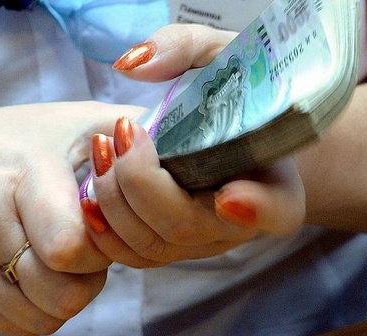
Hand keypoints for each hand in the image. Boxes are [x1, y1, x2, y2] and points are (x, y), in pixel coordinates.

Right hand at [0, 101, 141, 335]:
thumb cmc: (16, 141)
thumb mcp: (74, 120)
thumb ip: (131, 129)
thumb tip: (188, 137)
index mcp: (23, 180)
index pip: (71, 249)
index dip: (104, 246)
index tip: (103, 224)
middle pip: (64, 294)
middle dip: (91, 277)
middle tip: (89, 246)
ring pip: (44, 318)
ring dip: (70, 296)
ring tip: (65, 258)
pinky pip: (18, 328)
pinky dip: (42, 311)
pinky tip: (43, 275)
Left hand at [80, 25, 306, 266]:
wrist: (234, 129)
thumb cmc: (236, 94)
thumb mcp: (225, 55)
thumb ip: (187, 47)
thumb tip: (134, 64)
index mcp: (277, 184)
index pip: (277, 210)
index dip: (256, 209)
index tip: (229, 197)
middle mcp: (241, 225)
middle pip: (189, 228)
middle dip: (142, 185)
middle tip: (123, 133)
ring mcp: (202, 243)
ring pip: (153, 247)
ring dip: (114, 202)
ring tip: (102, 150)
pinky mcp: (170, 247)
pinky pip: (133, 256)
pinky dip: (104, 230)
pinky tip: (88, 193)